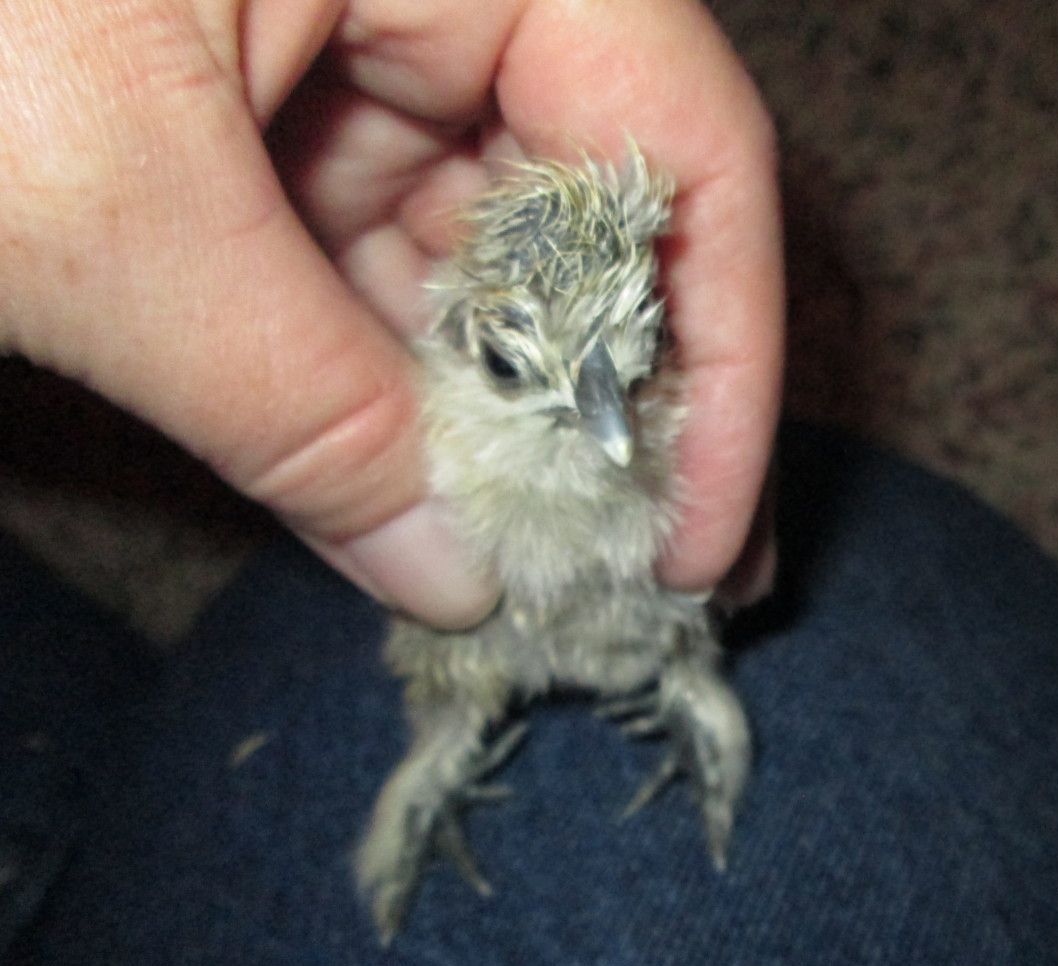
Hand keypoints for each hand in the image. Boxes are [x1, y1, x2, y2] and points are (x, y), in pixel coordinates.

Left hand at [0, 0, 781, 627]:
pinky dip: (389, 379)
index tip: (701, 532)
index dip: (725, 352)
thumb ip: (300, 408)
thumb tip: (453, 582)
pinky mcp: (263, 94)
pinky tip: (415, 495)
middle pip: (599, 206)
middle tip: (628, 575)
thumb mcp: (96, 208)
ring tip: (523, 566)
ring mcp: (352, 28)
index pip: (683, 140)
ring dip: (495, 415)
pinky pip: (372, 253)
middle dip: (611, 407)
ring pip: (482, 245)